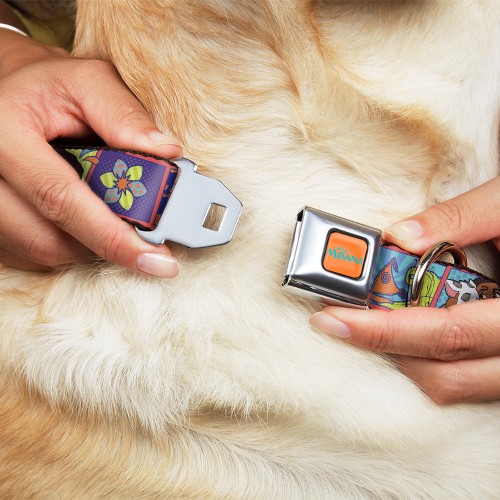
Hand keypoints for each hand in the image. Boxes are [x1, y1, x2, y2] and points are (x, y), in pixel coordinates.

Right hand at [0, 30, 181, 276]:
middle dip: (106, 245)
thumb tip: (167, 153)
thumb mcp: (88, 82)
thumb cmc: (49, 87)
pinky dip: (67, 246)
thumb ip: (124, 114)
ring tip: (110, 219)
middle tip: (146, 242)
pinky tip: (81, 221)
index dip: (112, 236)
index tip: (157, 261)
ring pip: (41, 252)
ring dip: (87, 246)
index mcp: (4, 132)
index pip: (60, 198)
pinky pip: (30, 255)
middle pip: (48, 239)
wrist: (7, 93)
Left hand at [310, 177, 499, 403]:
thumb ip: (460, 217)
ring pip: (456, 386)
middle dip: (383, 348)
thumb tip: (399, 236)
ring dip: (406, 359)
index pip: (446, 333)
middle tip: (339, 320)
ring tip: (370, 323)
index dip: (383, 330)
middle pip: (445, 374)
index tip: (332, 319)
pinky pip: (469, 381)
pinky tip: (409, 330)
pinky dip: (431, 360)